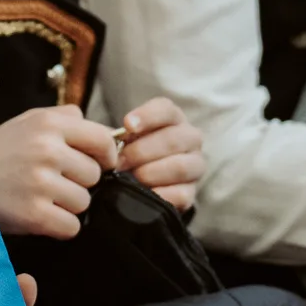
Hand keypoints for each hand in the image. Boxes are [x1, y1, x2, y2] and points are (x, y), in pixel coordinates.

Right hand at [0, 105, 118, 238]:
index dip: (107, 155)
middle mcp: (47, 150)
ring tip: (42, 197)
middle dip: (80, 182)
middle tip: (54, 181)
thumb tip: (104, 129)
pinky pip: (71, 226)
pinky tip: (40, 215)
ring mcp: (41, 183)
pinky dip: (59, 227)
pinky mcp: (34, 214)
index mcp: (48, 124)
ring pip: (85, 202)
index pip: (103, 139)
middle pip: (95, 175)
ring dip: (68, 205)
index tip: (101, 163)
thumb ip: (64, 118)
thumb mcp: (27, 121)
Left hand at [115, 96, 204, 210]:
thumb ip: (122, 135)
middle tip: (120, 162)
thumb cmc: (134, 151)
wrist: (148, 180)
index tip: (128, 125)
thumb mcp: (128, 138)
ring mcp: (195, 166)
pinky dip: (161, 195)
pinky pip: (181, 195)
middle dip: (141, 151)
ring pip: (180, 167)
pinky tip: (145, 194)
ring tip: (133, 177)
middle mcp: (191, 138)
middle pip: (172, 139)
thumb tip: (110, 140)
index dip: (147, 116)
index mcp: (174, 119)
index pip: (166, 110)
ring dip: (151, 173)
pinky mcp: (192, 192)